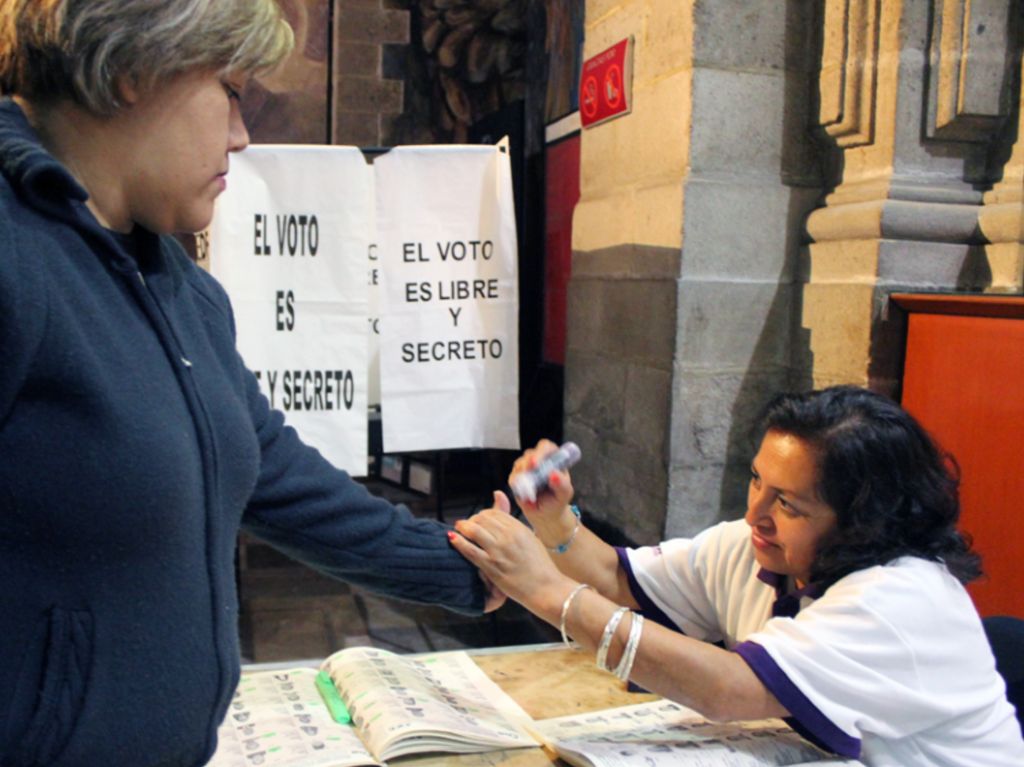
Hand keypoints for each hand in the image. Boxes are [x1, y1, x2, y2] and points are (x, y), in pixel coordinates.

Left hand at [449, 491, 567, 612]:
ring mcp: (499, 551)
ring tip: (457, 530)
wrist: (546, 587)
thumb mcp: (530, 537)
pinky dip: (458, 542)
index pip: (493, 513)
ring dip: (462, 528)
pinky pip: (470, 550)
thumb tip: (498, 495)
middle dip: (471, 521)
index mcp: (519, 528)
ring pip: (473, 531)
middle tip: (466, 527)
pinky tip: (452, 539)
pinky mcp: (492, 566)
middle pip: (481, 519)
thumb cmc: (540, 565)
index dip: (482, 515)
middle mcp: (508, 536)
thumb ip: (513, 521)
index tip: (478, 522)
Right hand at [508, 439, 577, 547]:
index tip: (536, 463)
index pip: (546, 447)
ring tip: (531, 492)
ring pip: (519, 465)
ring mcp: (526, 468)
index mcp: (552, 459)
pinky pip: (513, 479)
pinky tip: (526, 495)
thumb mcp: (564, 493)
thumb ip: (561, 484)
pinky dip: (517, 486)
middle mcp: (538, 461)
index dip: (541, 452)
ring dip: (523, 477)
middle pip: (530, 454)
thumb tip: (553, 474)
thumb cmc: (557, 500)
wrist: (546, 514)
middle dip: (528, 463)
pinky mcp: (516, 478)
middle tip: (529, 473)